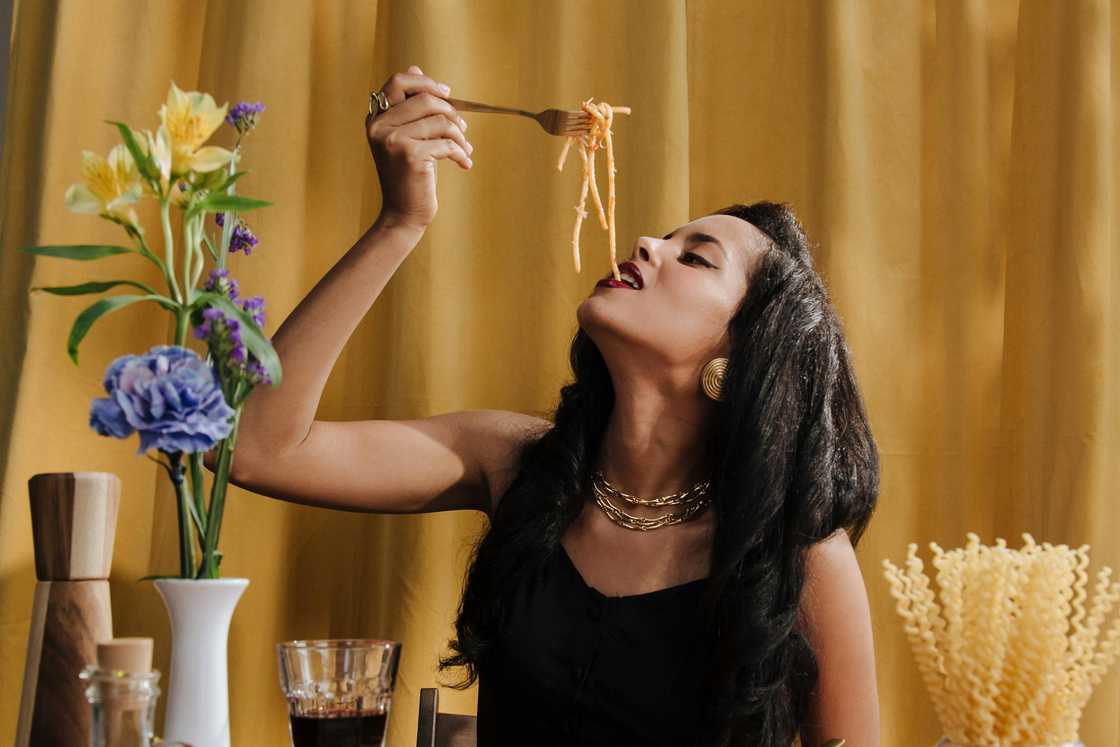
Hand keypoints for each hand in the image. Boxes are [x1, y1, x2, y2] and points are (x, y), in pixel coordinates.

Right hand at [366, 64, 472, 231]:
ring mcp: (392, 140)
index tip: (447, 93)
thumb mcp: (406, 137)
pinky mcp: (409, 155)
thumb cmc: (409, 175)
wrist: (403, 214)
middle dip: (451, 112)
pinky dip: (460, 153)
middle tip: (463, 129)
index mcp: (376, 118)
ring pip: (440, 121)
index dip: (426, 83)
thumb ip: (410, 106)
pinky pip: (446, 143)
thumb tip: (416, 66)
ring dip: (460, 136)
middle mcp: (379, 126)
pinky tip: (464, 164)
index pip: (399, 82)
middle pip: (426, 100)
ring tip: (464, 149)